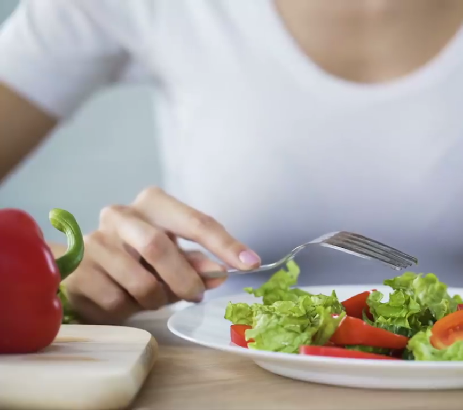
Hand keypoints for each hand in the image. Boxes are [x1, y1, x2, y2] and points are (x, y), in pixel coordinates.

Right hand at [63, 186, 260, 324]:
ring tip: (155, 297)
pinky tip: (128, 301)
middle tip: (195, 296)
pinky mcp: (79, 273)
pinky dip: (132, 310)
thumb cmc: (139, 258)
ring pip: (141, 283)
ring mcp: (95, 242)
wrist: (85, 268)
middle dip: (184, 279)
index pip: (195, 221)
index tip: (250, 263)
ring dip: (158, 299)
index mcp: (153, 203)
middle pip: (159, 247)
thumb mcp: (172, 255)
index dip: (226, 244)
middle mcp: (120, 215)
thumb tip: (220, 273)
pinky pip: (118, 302)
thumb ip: (195, 262)